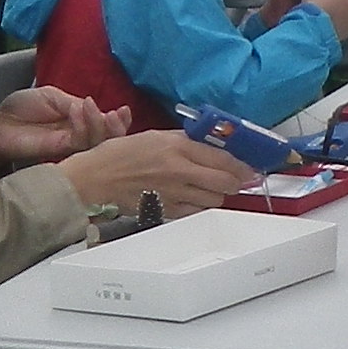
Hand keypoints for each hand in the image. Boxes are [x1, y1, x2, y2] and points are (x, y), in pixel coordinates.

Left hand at [0, 84, 119, 170]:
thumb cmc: (22, 108)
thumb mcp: (52, 96)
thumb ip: (73, 103)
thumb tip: (95, 109)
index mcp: (80, 122)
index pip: (105, 126)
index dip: (118, 121)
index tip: (124, 110)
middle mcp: (79, 136)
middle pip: (107, 140)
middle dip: (116, 128)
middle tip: (117, 114)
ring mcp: (70, 146)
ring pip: (96, 145)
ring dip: (100, 125)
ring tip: (95, 109)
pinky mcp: (58, 152)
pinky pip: (78, 144)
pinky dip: (82, 128)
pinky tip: (77, 112)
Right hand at [58, 130, 259, 216]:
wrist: (96, 177)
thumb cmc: (120, 154)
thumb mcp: (155, 136)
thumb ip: (185, 142)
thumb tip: (212, 148)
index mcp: (177, 146)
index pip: (223, 158)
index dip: (242, 165)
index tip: (251, 168)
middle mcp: (180, 170)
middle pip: (225, 183)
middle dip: (235, 182)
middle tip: (236, 180)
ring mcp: (174, 193)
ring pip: (214, 200)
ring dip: (217, 195)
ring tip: (209, 189)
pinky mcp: (167, 210)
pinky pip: (196, 212)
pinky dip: (200, 207)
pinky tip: (193, 200)